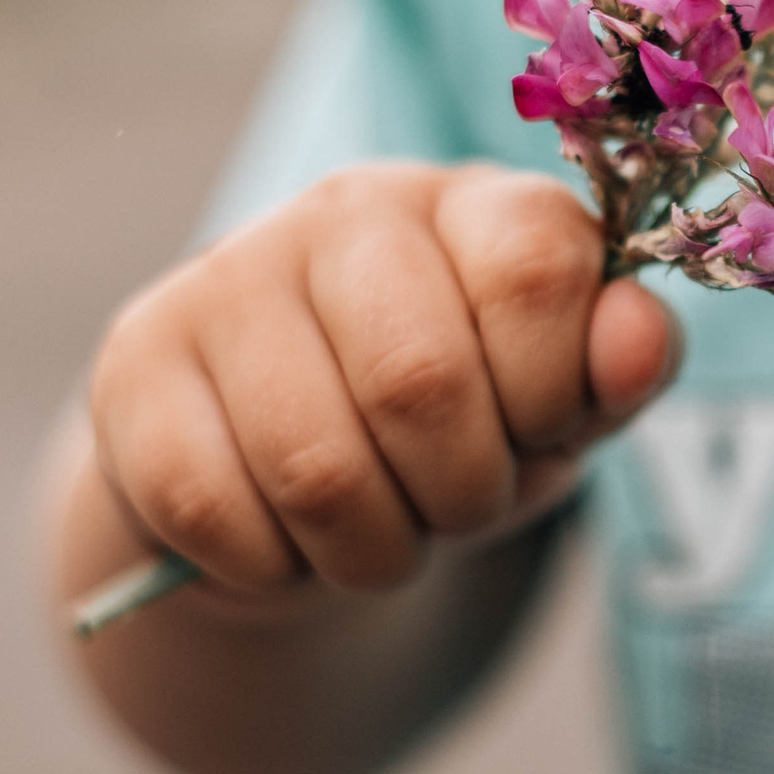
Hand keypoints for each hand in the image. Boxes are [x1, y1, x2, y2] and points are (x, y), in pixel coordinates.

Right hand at [85, 163, 674, 601]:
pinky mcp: (135, 361)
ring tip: (380, 534)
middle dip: (460, 495)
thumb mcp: (561, 407)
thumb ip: (620, 368)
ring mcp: (228, 277)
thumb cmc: (465, 428)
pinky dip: (273, 568)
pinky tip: (287, 540)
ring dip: (370, 550)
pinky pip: (211, 507)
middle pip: (419, 382)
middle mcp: (348, 213)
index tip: (540, 429)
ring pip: (312, 467)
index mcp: (473, 205)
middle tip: (455, 508)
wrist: (301, 487)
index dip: (554, 389)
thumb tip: (639, 335)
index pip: (537, 267)